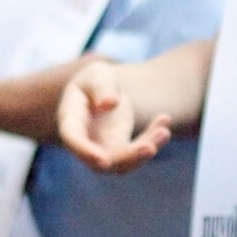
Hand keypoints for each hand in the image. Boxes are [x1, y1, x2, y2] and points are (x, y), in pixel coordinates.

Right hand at [55, 56, 172, 173]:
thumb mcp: (98, 75)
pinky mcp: (121, 149)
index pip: (73, 139)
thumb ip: (101, 88)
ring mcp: (103, 149)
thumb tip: (108, 104)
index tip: (103, 161)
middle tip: (150, 148)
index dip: (85, 151)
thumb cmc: (96, 80)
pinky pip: (137, 151)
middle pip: (102, 160)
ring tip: (163, 131)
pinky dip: (153, 138)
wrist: (105, 90)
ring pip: (123, 162)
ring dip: (145, 149)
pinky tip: (164, 119)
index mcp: (71, 119)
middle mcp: (85, 141)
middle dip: (127, 157)